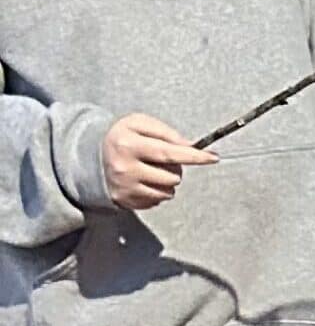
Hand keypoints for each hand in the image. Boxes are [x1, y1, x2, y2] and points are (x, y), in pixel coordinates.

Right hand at [99, 113, 214, 211]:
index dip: (194, 157)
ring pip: (168, 192)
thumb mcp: (139, 123)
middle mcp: (125, 168)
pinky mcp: (124, 201)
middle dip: (176, 169)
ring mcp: (124, 187)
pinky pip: (157, 201)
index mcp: (128, 145)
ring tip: (151, 170)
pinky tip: (143, 180)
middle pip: (173, 176)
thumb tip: (192, 146)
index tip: (213, 158)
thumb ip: (166, 132)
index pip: (169, 153)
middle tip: (162, 160)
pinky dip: (157, 191)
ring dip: (167, 182)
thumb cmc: (123, 136)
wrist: (89, 155)